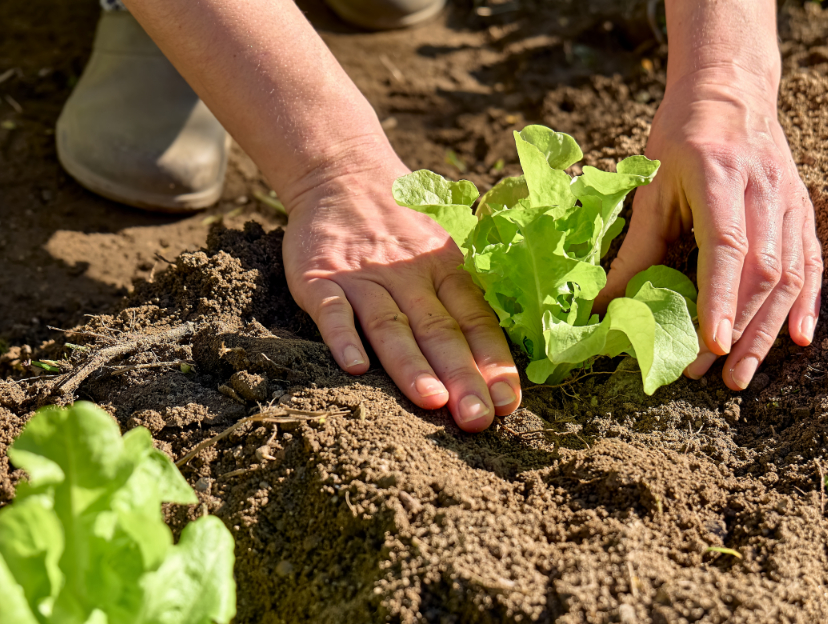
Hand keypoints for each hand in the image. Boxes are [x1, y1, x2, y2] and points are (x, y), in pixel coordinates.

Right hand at [281, 162, 521, 430]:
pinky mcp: (320, 278)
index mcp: (447, 271)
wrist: (342, 173)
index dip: (494, 363)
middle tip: (477, 419)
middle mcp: (410, 276)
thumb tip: (507, 355)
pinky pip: (332, 310)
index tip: (507, 404)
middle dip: (461, 378)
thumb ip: (468, 294)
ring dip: (411, 364)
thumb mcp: (445, 248)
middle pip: (440, 331)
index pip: (477, 321)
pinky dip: (343, 337)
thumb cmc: (403, 225)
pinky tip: (355, 368)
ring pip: (392, 325)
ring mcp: (363, 278)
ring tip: (431, 401)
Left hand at [594, 68, 822, 390]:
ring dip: (767, 330)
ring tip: (741, 374)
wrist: (729, 89)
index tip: (712, 344)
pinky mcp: (802, 209)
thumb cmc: (680, 136)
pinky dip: (807, 304)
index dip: (721, 299)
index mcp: (718, 176)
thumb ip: (635, 246)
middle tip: (713, 375)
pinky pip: (811, 263)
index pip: (727, 247)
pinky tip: (798, 339)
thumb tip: (605, 305)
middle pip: (763, 272)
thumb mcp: (650, 185)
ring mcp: (789, 200)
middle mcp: (762, 189)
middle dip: (740, 329)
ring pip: (790, 275)